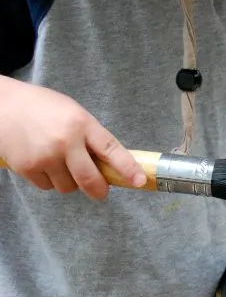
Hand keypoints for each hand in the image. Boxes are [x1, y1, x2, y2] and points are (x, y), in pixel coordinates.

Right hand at [0, 77, 145, 199]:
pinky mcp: (28, 168)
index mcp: (81, 123)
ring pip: (68, 187)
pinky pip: (48, 187)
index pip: (111, 149)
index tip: (140, 181)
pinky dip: (49, 180)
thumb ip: (90, 136)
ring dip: (69, 181)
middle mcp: (65, 141)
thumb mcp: (73, 114)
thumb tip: (109, 165)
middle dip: (99, 190)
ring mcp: (46, 156)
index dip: (127, 168)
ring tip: (59, 162)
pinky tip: (42, 162)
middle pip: (90, 180)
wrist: (3, 105)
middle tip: (101, 191)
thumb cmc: (42, 108)